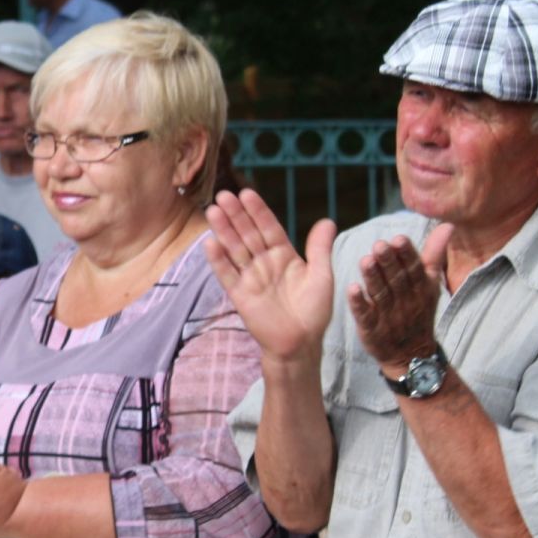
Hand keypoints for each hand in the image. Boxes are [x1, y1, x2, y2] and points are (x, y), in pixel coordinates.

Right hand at [202, 189, 336, 364]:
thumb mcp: (322, 276)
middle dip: (236, 215)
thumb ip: (320, 249)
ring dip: (223, 231)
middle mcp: (265, 263)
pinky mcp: (240, 295)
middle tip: (224, 195)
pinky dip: (218, 260)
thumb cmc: (314, 312)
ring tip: (213, 211)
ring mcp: (251, 278)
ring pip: (235, 249)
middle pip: (248, 234)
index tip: (247, 193)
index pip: (269, 228)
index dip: (258, 211)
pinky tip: (210, 243)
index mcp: (284, 256)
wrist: (301, 344)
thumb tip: (327, 221)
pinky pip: (227, 274)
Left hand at [346, 225, 452, 374]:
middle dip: (388, 262)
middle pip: (397, 280)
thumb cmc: (418, 311)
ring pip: (381, 295)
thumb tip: (448, 225)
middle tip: (379, 244)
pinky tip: (351, 289)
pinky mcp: (372, 330)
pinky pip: (365, 316)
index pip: (415, 269)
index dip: (407, 255)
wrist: (412, 355)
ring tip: (365, 260)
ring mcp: (389, 317)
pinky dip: (359, 303)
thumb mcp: (430, 284)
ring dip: (373, 278)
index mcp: (421, 289)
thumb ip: (434, 254)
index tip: (399, 239)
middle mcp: (406, 302)